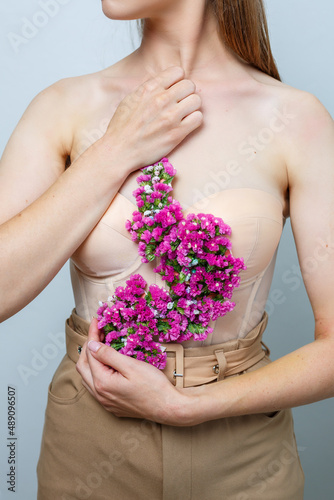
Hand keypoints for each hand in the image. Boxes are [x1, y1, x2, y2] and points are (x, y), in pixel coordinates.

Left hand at [76, 318, 192, 424]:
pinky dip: (96, 373)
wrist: (167, 408)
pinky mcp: (112, 406)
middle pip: (83, 366)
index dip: (92, 335)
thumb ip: (108, 355)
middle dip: (88, 347)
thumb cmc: (153, 386)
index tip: (95, 321)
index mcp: (102, 382)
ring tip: (99, 346)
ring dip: (90, 361)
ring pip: (87, 378)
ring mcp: (105, 402)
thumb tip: (91, 345)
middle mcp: (99, 394)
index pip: (90, 354)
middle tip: (97, 333)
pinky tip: (105, 366)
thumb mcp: (131, 366)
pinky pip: (96, 387)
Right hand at [101, 66, 202, 169]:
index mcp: (150, 88)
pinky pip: (198, 118)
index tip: (173, 90)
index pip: (177, 71)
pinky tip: (185, 124)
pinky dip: (194, 120)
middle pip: (190, 85)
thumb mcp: (130, 99)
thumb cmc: (122, 127)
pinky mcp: (177, 133)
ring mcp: (170, 117)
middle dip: (186, 94)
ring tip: (183, 115)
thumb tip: (162, 82)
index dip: (177, 81)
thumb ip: (148, 89)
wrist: (119, 150)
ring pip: (196, 100)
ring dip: (192, 107)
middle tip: (179, 104)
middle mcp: (162, 99)